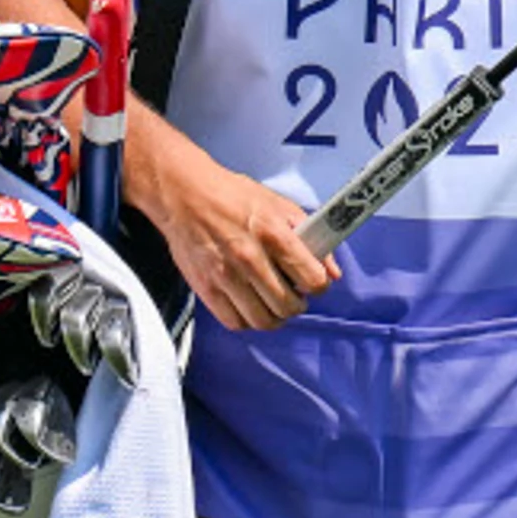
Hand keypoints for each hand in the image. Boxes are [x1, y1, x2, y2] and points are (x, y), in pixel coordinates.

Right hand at [145, 145, 338, 330]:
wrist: (183, 195)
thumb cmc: (231, 196)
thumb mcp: (279, 206)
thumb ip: (310, 237)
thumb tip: (333, 271)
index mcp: (274, 234)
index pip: (312, 279)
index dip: (318, 285)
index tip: (311, 282)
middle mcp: (250, 258)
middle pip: (288, 306)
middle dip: (296, 304)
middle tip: (291, 294)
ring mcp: (225, 276)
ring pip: (263, 320)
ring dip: (274, 317)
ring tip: (271, 304)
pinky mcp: (204, 287)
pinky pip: (234, 322)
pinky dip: (246, 320)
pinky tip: (248, 306)